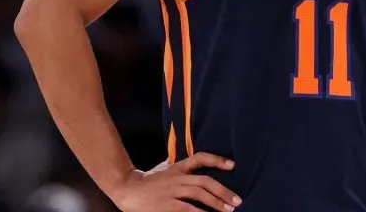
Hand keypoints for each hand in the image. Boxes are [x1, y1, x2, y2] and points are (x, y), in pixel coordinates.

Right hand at [113, 152, 241, 211]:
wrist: (128, 190)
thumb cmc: (148, 182)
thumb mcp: (166, 170)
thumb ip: (182, 170)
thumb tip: (198, 168)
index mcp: (177, 167)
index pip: (199, 158)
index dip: (217, 160)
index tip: (232, 165)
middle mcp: (177, 177)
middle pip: (204, 181)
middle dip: (223, 191)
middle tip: (237, 201)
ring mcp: (172, 191)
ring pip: (199, 194)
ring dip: (216, 202)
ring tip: (229, 210)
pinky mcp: (167, 205)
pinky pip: (188, 209)